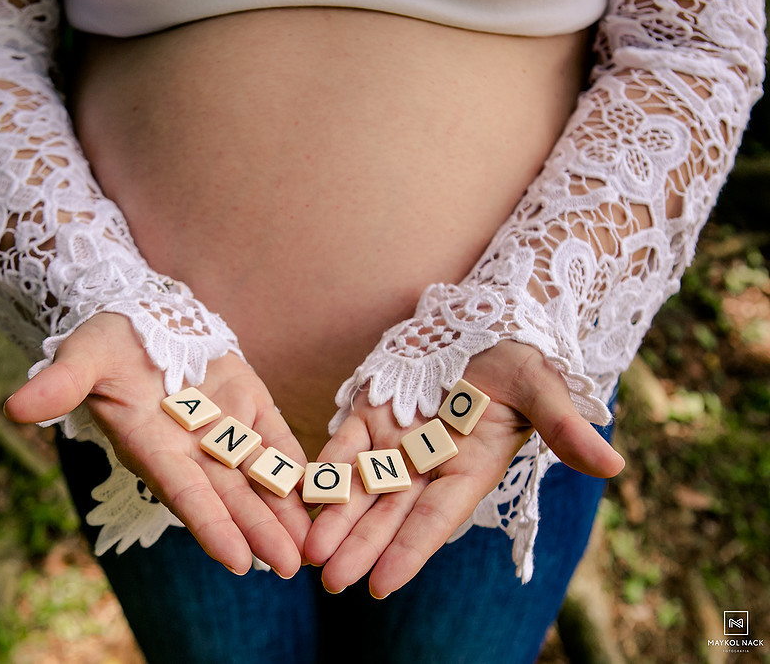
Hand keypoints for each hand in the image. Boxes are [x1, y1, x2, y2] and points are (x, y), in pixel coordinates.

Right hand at [4, 312, 311, 576]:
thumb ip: (59, 385)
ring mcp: (225, 430)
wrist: (142, 319)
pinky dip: (301, 469)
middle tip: (290, 567)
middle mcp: (192, 448)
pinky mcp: (252, 409)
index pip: (184, 493)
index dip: (210, 525)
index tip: (237, 560)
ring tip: (315, 546)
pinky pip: (281, 444)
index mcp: (152, 444)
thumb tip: (14, 407)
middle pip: (230, 497)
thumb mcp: (83, 357)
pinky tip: (327, 495)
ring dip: (286, 511)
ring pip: (260, 479)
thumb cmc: (105, 341)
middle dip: (259, 530)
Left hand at [303, 340, 623, 597]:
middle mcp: (428, 466)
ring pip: (360, 487)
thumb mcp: (542, 390)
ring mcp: (396, 443)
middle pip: (389, 514)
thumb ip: (566, 429)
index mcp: (468, 469)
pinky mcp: (370, 417)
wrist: (485, 330)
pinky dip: (324, 469)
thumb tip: (615, 466)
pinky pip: (343, 446)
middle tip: (330, 580)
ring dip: (335, 518)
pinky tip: (301, 494)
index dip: (409, 551)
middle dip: (360, 547)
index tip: (381, 586)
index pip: (434, 519)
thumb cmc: (519, 362)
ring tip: (307, 552)